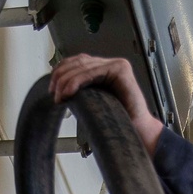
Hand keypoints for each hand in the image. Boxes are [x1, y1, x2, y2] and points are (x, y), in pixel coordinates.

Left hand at [49, 55, 164, 156]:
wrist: (140, 132)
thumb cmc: (120, 122)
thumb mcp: (95, 103)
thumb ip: (84, 92)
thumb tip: (61, 90)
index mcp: (106, 69)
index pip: (78, 62)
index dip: (62, 71)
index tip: (52, 88)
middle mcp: (112, 64)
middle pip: (78, 61)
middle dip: (61, 76)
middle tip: (53, 93)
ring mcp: (117, 65)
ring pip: (82, 66)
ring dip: (66, 81)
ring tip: (59, 96)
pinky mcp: (120, 70)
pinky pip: (91, 73)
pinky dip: (76, 82)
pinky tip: (68, 92)